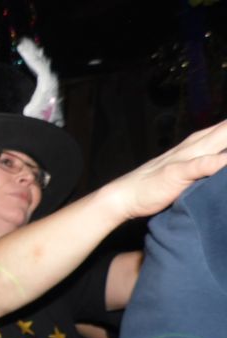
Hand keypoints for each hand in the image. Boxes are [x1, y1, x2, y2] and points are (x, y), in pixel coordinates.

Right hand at [106, 119, 226, 220]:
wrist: (122, 195)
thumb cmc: (154, 186)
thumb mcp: (188, 172)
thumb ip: (208, 164)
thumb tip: (222, 162)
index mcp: (199, 143)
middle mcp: (196, 144)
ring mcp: (186, 157)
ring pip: (220, 140)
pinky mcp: (176, 173)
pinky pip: (202, 165)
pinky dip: (218, 161)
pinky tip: (226, 160)